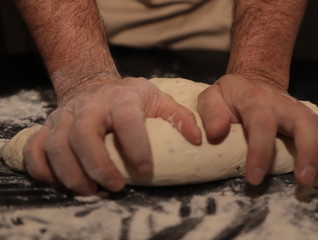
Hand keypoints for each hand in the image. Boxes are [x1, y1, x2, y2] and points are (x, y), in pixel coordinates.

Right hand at [23, 77, 200, 194]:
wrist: (94, 86)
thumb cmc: (130, 98)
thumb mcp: (158, 99)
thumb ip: (179, 116)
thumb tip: (198, 140)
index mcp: (120, 98)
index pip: (126, 120)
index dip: (136, 146)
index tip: (145, 171)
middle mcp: (88, 106)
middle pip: (83, 136)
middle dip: (99, 166)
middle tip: (116, 187)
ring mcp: (63, 117)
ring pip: (56, 146)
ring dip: (71, 175)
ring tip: (92, 192)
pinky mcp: (47, 129)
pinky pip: (35, 151)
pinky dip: (44, 171)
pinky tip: (62, 184)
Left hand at [197, 74, 317, 194]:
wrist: (254, 83)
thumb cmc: (231, 96)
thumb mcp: (212, 97)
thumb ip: (210, 112)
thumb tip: (216, 133)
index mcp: (257, 100)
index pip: (262, 123)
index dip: (260, 151)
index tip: (255, 178)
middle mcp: (286, 105)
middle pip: (305, 125)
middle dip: (308, 154)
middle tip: (304, 182)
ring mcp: (304, 113)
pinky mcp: (314, 123)